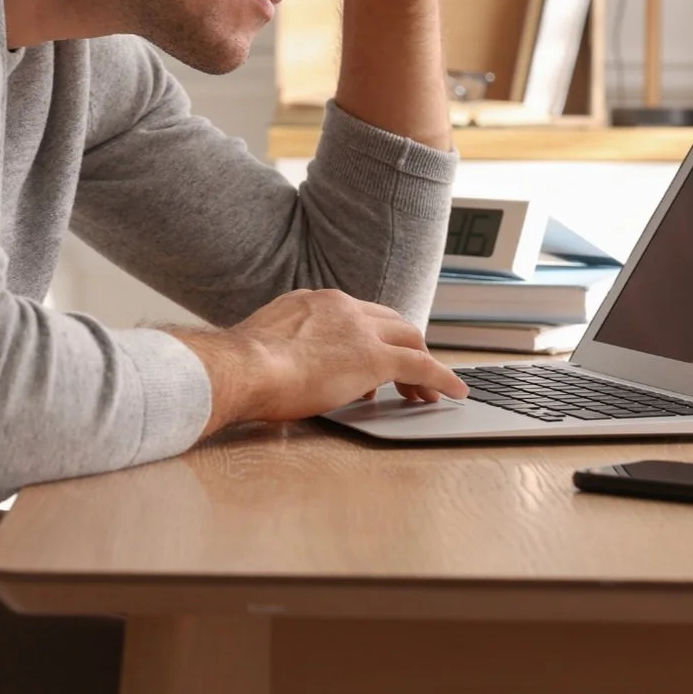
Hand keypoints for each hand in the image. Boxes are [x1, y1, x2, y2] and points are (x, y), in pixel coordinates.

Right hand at [174, 289, 468, 438]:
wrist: (241, 367)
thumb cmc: (239, 367)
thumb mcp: (263, 345)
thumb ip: (283, 348)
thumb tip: (284, 368)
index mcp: (312, 302)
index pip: (356, 315)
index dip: (371, 338)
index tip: (373, 360)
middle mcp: (340, 307)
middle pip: (389, 322)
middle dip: (404, 347)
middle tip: (411, 376)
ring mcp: (359, 330)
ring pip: (409, 339)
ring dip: (422, 364)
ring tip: (429, 391)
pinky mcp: (375, 358)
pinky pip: (421, 365)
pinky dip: (441, 377)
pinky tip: (452, 391)